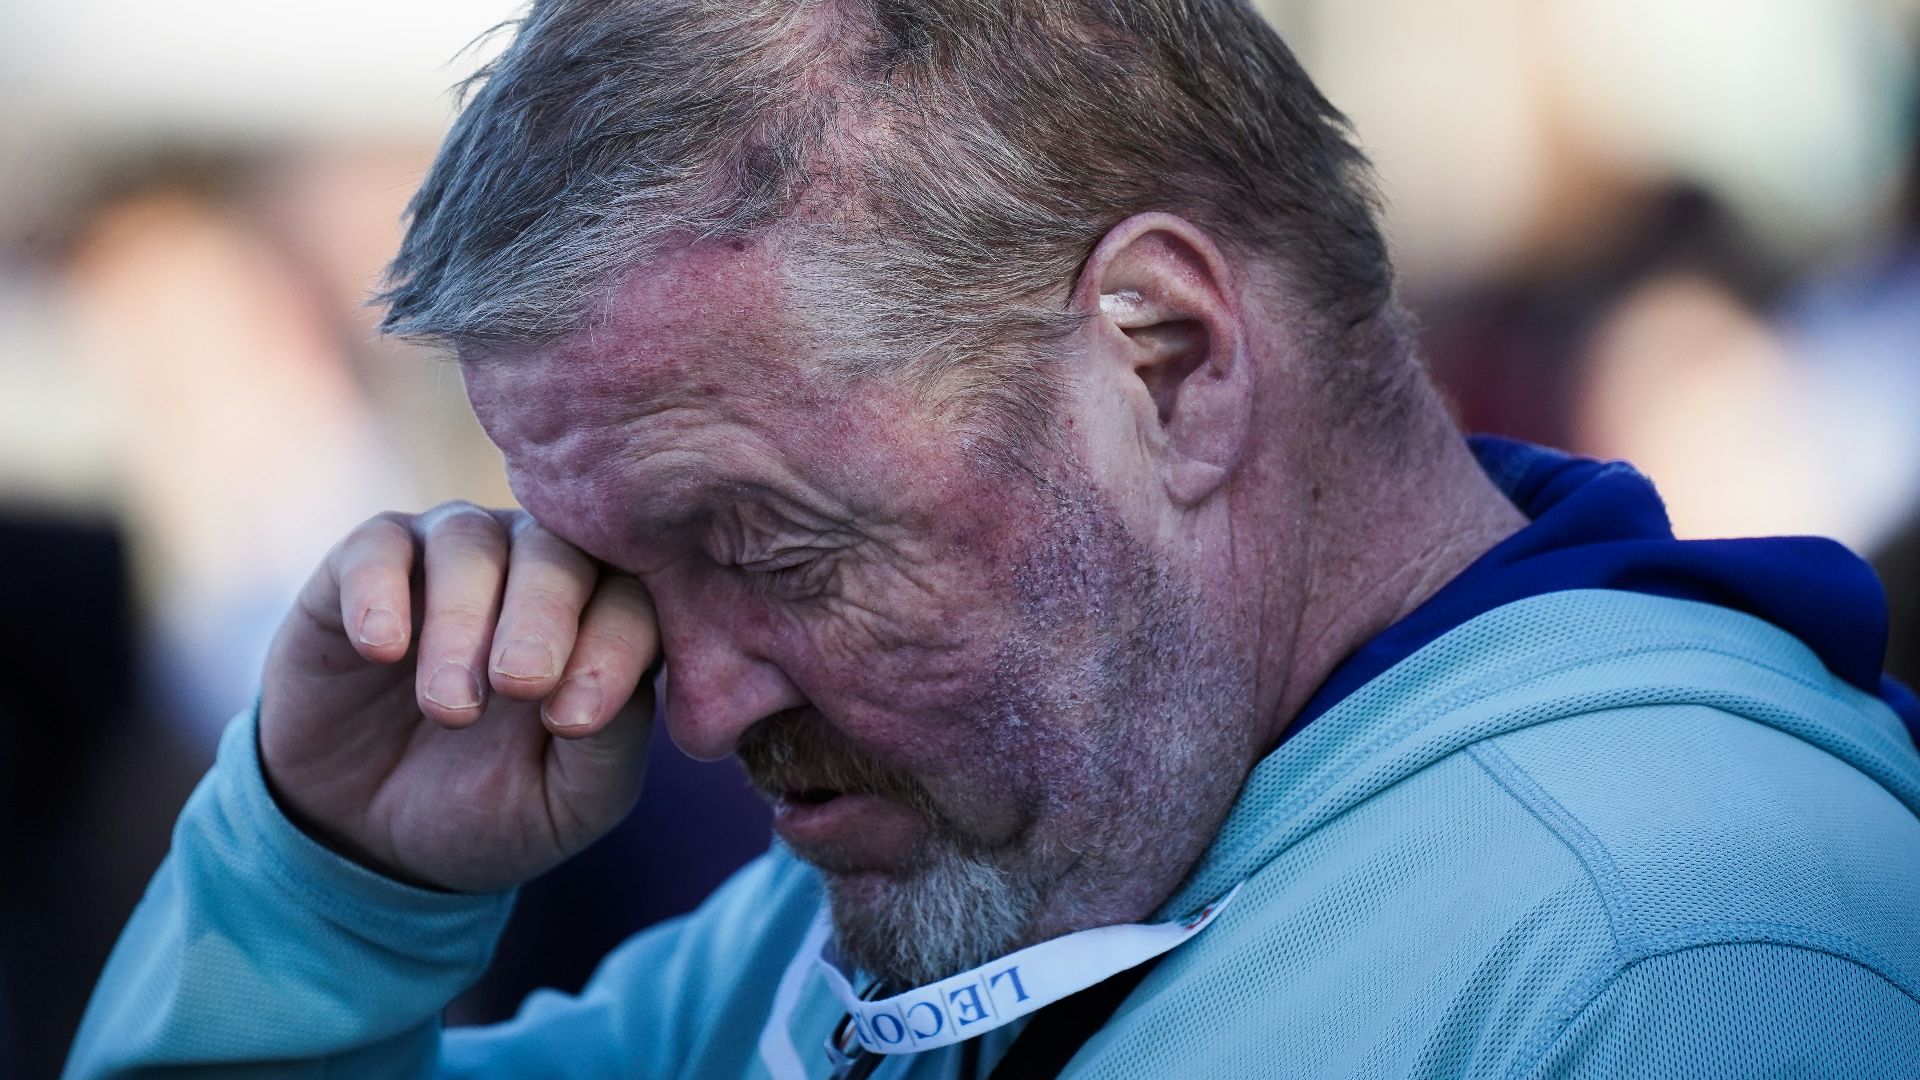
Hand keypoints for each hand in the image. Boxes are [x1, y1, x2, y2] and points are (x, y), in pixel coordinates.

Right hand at [257, 502, 657, 892]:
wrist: (368, 830)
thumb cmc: (492, 807)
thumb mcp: (566, 803)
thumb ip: (609, 747)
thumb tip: (619, 691)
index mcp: (604, 618)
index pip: (634, 601)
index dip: (615, 648)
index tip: (576, 718)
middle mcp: (538, 569)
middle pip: (559, 553)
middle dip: (544, 617)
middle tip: (519, 684)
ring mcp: (454, 557)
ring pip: (471, 541)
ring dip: (462, 620)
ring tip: (449, 706)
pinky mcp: (368, 562)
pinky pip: (380, 547)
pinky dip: (380, 589)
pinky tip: (383, 651)